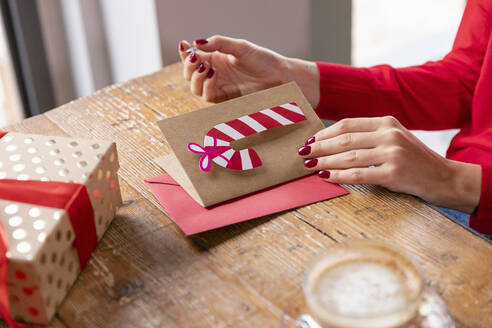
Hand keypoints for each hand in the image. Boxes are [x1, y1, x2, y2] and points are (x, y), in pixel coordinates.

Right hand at [178, 36, 319, 105]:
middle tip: (196, 58)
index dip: (185, 53)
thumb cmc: (262, 60)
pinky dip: (207, 86)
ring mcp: (218, 87)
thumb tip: (196, 43)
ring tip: (206, 67)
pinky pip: (207, 96)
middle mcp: (214, 74)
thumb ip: (218, 43)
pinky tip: (214, 75)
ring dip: (196, 77)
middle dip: (189, 66)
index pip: (193, 58)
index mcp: (216, 59)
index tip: (184, 46)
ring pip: (195, 88)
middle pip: (189, 74)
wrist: (279, 77)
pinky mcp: (225, 99)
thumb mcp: (239, 46)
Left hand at [298, 116, 480, 212]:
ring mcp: (392, 153)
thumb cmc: (414, 159)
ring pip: (348, 157)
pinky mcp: (393, 173)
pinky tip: (326, 177)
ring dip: (324, 162)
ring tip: (309, 166)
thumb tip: (333, 142)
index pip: (347, 125)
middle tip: (302, 154)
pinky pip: (357, 174)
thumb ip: (369, 136)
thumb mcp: (394, 138)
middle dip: (319, 147)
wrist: (444, 178)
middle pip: (344, 140)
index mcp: (386, 122)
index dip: (325, 133)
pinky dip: (338, 176)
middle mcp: (388, 134)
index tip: (310, 141)